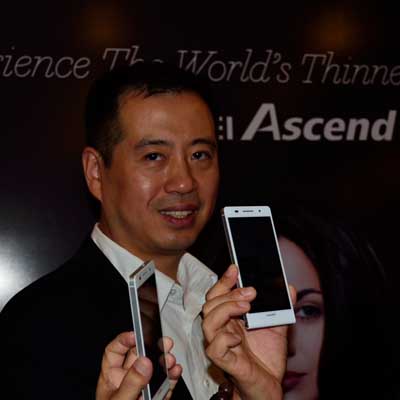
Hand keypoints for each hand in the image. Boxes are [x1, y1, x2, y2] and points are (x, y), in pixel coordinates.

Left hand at [96, 332, 181, 399]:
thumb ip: (131, 384)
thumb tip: (144, 361)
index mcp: (111, 378)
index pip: (115, 351)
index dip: (125, 340)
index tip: (138, 334)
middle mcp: (126, 381)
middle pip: (139, 356)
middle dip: (153, 347)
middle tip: (164, 342)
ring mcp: (142, 389)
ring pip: (154, 369)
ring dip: (165, 362)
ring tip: (171, 360)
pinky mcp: (153, 398)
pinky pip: (164, 385)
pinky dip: (171, 378)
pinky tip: (175, 373)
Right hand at [202, 265, 295, 399]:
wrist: (269, 385)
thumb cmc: (266, 356)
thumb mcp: (277, 326)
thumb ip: (281, 307)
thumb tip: (290, 289)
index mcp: (230, 317)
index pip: (218, 294)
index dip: (224, 280)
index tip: (235, 268)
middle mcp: (222, 328)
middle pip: (210, 304)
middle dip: (229, 293)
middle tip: (251, 292)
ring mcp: (220, 344)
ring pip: (208, 322)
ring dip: (226, 309)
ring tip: (247, 307)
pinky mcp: (224, 361)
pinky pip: (214, 348)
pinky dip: (225, 339)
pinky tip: (239, 338)